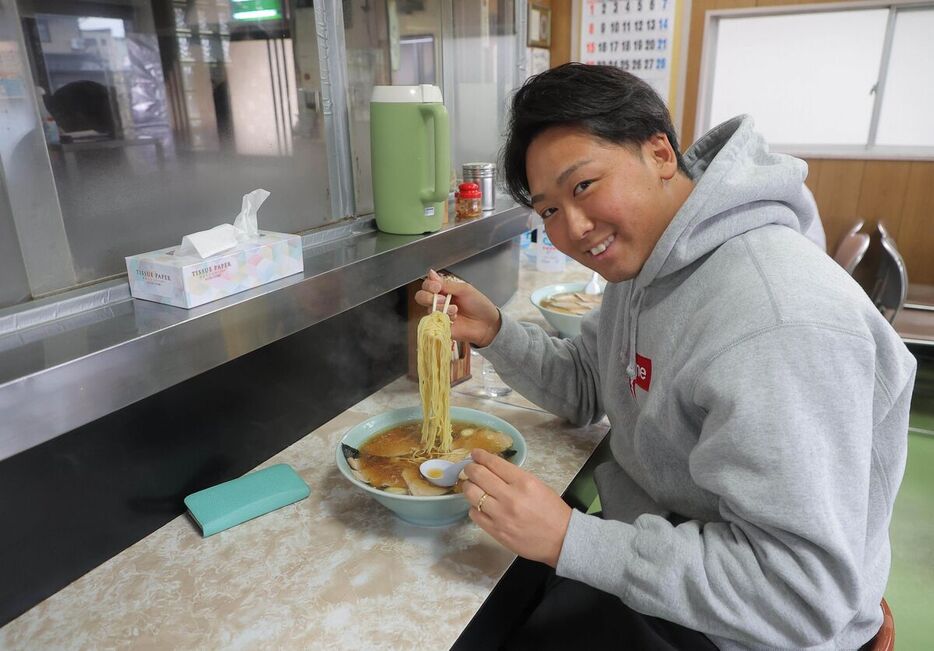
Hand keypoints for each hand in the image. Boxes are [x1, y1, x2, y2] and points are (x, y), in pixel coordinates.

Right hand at [414, 269, 501, 346]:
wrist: (487, 323)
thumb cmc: (479, 305)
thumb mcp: (464, 289)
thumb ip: (446, 283)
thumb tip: (431, 273)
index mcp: (444, 290)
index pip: (427, 284)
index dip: (429, 285)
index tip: (437, 287)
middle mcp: (438, 301)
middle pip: (420, 296)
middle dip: (429, 297)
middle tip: (444, 299)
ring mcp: (439, 314)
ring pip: (428, 309)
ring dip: (441, 308)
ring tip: (456, 310)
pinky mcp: (440, 326)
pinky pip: (434, 322)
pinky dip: (443, 318)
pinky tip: (454, 319)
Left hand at [461, 448, 571, 567]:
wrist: (562, 540)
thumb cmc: (553, 511)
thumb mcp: (538, 485)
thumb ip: (515, 477)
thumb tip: (493, 470)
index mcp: (524, 482)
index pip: (494, 463)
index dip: (481, 456)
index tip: (475, 454)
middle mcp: (510, 497)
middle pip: (478, 475)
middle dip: (470, 468)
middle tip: (470, 468)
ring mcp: (501, 515)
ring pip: (472, 494)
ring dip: (469, 487)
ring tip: (471, 486)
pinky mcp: (496, 531)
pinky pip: (474, 514)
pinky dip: (474, 507)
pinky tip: (479, 506)